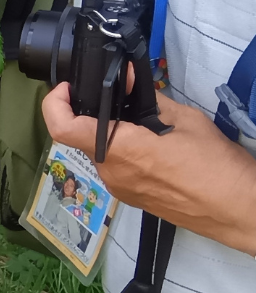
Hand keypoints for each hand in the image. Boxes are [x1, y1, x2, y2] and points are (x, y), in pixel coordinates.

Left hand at [43, 82, 255, 253]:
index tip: (67, 89)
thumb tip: (129, 81)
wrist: (239, 211)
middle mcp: (112, 173)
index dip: (55, 104)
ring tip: (138, 118)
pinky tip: (148, 142)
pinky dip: (122, 150)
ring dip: (110, 133)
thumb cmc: (217, 168)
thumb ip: (149, 100)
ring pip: (99, 153)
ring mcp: (120, 189)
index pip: (63, 128)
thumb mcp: (186, 120)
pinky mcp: (132, 198)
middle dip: (91, 113)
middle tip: (113, 95)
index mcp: (120, 152)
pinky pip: (115, 168)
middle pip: (82, 138)